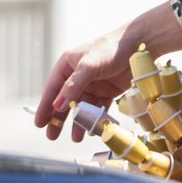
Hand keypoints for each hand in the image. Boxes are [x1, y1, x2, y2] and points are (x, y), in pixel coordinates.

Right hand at [34, 1, 181, 141]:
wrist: (141, 45)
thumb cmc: (112, 49)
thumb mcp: (89, 66)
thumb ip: (73, 86)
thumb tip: (58, 106)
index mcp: (68, 65)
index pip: (52, 89)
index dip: (45, 107)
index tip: (39, 124)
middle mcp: (78, 76)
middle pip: (65, 101)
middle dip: (58, 119)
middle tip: (52, 136)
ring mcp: (93, 84)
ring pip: (82, 107)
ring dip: (78, 122)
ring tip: (76, 137)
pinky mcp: (108, 91)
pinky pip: (98, 108)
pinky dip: (95, 119)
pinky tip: (93, 130)